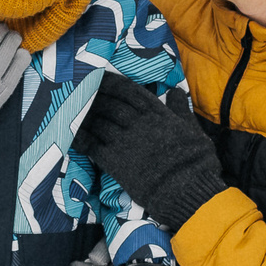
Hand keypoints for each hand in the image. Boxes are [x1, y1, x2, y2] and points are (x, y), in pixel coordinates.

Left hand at [80, 75, 226, 232]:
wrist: (186, 189)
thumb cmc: (195, 161)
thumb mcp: (193, 130)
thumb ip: (181, 109)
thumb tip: (176, 91)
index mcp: (157, 113)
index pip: (129, 91)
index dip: (112, 82)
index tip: (100, 76)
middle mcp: (137, 123)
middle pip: (109, 103)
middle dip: (94, 96)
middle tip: (80, 90)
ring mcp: (124, 141)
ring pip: (98, 121)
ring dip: (84, 114)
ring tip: (73, 109)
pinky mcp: (114, 161)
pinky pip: (91, 144)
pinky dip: (80, 137)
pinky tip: (70, 133)